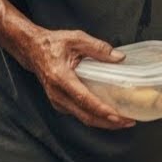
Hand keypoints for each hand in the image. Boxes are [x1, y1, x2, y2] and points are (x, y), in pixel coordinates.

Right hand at [19, 29, 134, 129]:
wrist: (32, 49)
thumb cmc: (52, 44)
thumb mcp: (77, 39)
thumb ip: (99, 48)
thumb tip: (119, 58)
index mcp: (61, 78)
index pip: (84, 99)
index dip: (102, 110)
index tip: (118, 116)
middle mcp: (57, 93)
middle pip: (85, 115)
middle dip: (108, 122)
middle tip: (128, 122)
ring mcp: (57, 100)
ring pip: (82, 117)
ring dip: (103, 122)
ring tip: (123, 121)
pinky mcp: (60, 102)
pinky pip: (79, 114)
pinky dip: (95, 117)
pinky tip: (108, 115)